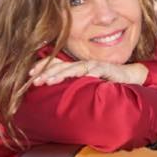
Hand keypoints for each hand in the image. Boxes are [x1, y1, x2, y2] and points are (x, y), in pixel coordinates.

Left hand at [29, 57, 147, 86]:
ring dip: (61, 74)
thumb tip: (57, 92)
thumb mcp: (86, 84)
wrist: (127, 76)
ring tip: (49, 80)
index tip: (29, 75)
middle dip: (46, 73)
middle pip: (61, 66)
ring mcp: (94, 65)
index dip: (42, 68)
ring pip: (74, 68)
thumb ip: (74, 85)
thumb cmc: (106, 80)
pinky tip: (82, 76)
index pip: (56, 65)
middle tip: (34, 80)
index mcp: (76, 67)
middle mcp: (82, 64)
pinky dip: (89, 73)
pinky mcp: (105, 68)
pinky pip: (96, 70)